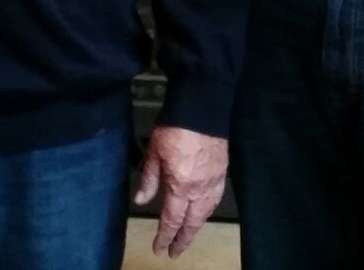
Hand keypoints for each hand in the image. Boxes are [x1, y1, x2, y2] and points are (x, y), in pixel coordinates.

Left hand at [132, 125, 227, 257]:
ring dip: (196, 228)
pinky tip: (204, 213)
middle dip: (182, 240)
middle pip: (192, 223)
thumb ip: (149, 180)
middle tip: (175, 253)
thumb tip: (141, 200)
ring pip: (205, 214)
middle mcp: (199, 189)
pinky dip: (208, 211)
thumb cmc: (174, 128)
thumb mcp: (154, 153)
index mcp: (180, 186)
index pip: (172, 220)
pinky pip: (215, 200)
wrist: (202, 110)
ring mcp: (213, 182)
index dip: (165, 236)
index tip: (159, 248)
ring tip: (187, 237)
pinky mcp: (222, 173)